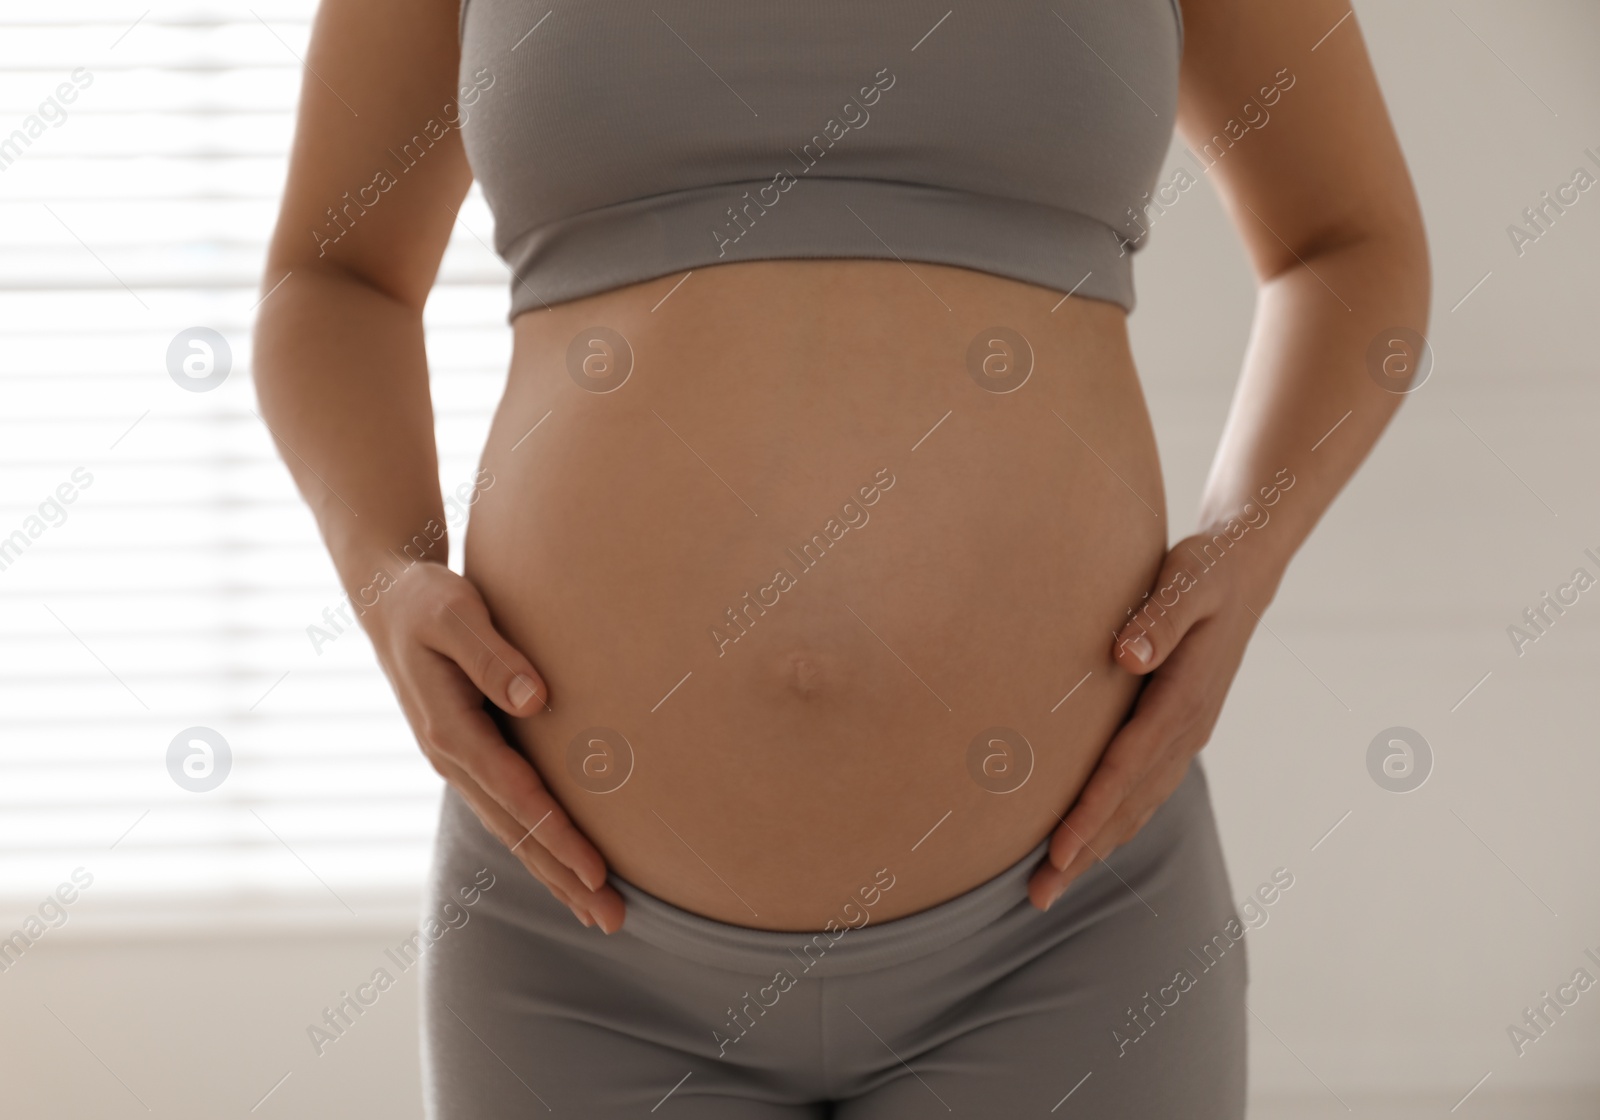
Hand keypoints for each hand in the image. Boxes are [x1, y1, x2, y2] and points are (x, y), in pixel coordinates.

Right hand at [360, 559, 624, 932]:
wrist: (386, 599)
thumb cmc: (426, 598)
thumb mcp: (454, 612)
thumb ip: (492, 654)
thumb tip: (535, 698)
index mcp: (450, 731)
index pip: (516, 795)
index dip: (557, 836)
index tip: (597, 872)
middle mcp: (452, 759)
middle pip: (516, 832)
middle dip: (564, 879)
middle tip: (614, 921)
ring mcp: (459, 763)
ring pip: (512, 831)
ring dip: (554, 874)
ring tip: (599, 915)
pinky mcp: (470, 756)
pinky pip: (509, 812)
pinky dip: (538, 846)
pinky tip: (565, 869)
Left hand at [1027, 530, 1281, 911]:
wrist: (1245, 569)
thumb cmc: (1204, 571)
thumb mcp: (1185, 582)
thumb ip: (1158, 620)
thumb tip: (1126, 656)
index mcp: (1183, 699)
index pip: (1127, 767)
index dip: (1092, 811)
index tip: (1058, 848)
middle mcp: (1188, 728)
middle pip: (1129, 803)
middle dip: (1085, 852)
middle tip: (1038, 896)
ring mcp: (1187, 735)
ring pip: (1138, 805)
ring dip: (1097, 848)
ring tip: (1052, 886)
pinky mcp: (1179, 731)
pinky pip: (1145, 790)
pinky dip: (1116, 823)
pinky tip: (1090, 844)